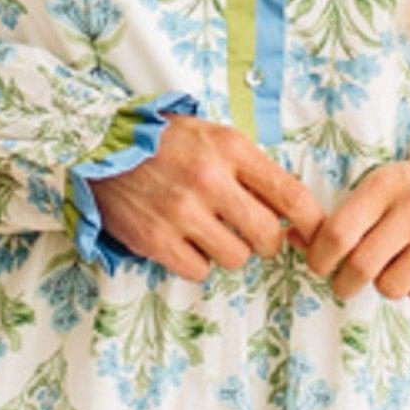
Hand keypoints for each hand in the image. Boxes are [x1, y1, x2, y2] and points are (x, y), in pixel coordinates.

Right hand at [84, 116, 325, 281]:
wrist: (98, 145)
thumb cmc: (165, 142)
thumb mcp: (213, 138)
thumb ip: (251, 170)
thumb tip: (292, 215)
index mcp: (231, 149)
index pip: (292, 196)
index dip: (311, 224)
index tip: (311, 235)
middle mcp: (209, 180)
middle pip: (267, 237)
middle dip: (265, 242)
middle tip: (251, 234)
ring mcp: (181, 212)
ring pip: (236, 259)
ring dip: (228, 251)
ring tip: (209, 232)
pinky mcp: (155, 239)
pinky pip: (199, 271)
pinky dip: (196, 262)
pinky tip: (184, 241)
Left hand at [285, 151, 409, 306]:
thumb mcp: (381, 185)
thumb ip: (344, 214)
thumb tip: (295, 240)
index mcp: (385, 185)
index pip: (338, 233)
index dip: (319, 259)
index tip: (320, 265)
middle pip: (362, 267)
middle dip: (345, 283)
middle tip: (346, 282)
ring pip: (393, 288)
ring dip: (386, 285)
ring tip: (395, 267)